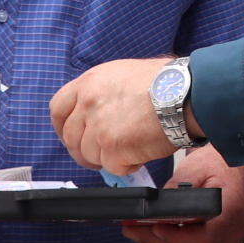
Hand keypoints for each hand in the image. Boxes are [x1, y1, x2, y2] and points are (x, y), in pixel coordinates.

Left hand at [50, 55, 183, 174]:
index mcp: (89, 82)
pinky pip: (113, 168)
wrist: (185, 94)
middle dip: (85, 150)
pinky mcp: (113, 148)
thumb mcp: (124, 74)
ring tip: (133, 147)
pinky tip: (142, 152)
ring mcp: (98, 128)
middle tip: (104, 153)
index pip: (58, 109)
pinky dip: (128, 166)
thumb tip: (99, 112)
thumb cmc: (166, 83)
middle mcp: (88, 104)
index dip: (63, 128)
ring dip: (110, 158)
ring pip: (91, 156)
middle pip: (72, 138)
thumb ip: (103, 92)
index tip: (71, 137)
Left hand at [122, 148, 243, 242]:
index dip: (178, 239)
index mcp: (231, 211)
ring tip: (135, 233)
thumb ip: (179, 186)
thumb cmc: (219, 167)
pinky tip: (152, 237)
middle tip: (132, 230)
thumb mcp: (197, 167)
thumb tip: (156, 205)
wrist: (236, 172)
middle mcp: (232, 233)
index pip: (207, 239)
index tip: (156, 226)